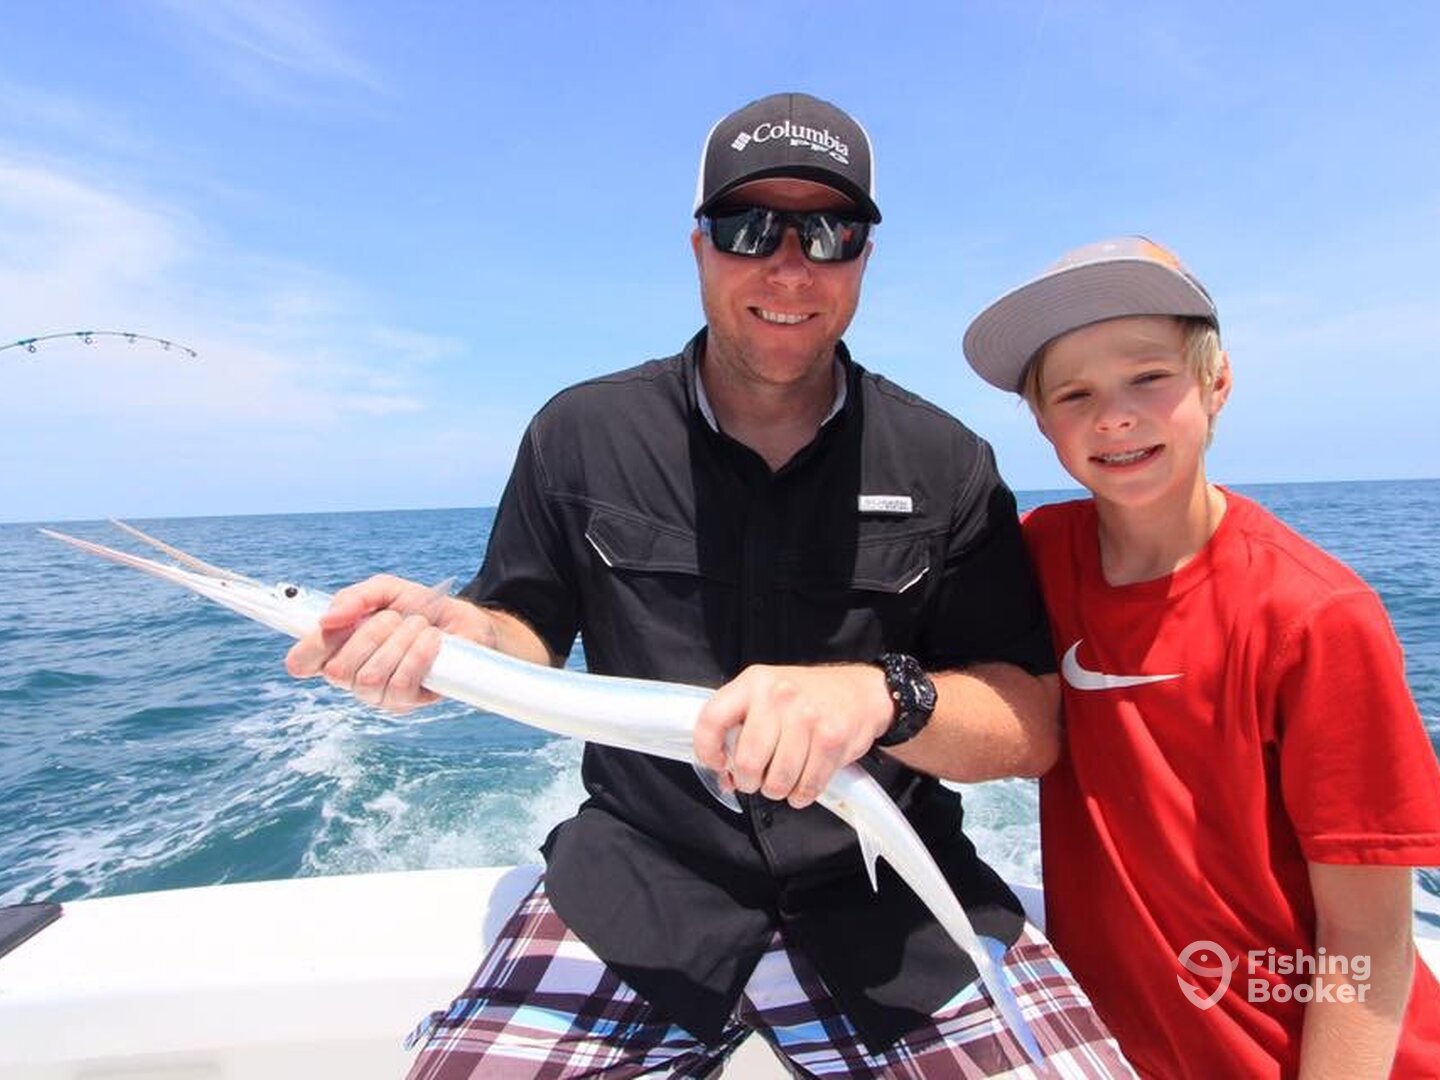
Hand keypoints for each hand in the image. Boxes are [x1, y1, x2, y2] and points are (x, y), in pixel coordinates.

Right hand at [284, 575, 496, 712]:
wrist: (466, 622)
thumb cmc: (421, 609)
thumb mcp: (387, 591)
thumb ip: (355, 598)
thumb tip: (327, 619)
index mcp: (339, 649)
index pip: (303, 661)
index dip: (308, 649)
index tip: (329, 627)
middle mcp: (353, 676)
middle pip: (338, 670)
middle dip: (371, 635)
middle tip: (396, 618)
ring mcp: (378, 695)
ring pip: (370, 679)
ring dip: (399, 643)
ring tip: (419, 627)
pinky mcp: (405, 703)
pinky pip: (400, 687)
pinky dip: (417, 657)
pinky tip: (430, 641)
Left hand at [693, 664, 890, 808]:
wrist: (860, 692)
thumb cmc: (807, 697)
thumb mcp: (767, 696)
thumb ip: (741, 729)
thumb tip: (724, 776)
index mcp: (753, 682)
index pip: (712, 719)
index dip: (707, 750)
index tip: (718, 764)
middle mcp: (778, 696)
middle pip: (747, 761)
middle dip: (748, 781)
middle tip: (756, 779)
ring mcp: (807, 716)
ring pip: (777, 780)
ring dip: (776, 791)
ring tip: (781, 782)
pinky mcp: (832, 738)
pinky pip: (807, 786)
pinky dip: (801, 796)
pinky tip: (801, 787)